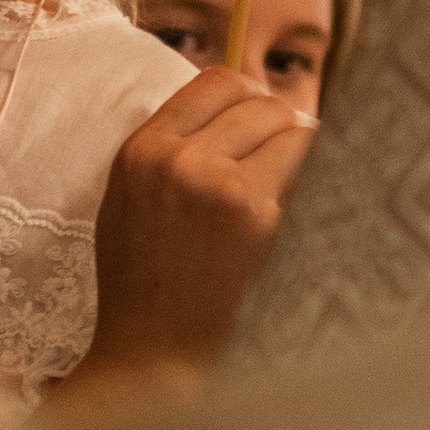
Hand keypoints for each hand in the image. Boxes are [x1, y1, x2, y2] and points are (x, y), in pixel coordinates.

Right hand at [67, 67, 312, 392]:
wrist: (152, 349)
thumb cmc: (144, 281)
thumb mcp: (130, 199)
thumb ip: (170, 149)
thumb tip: (239, 104)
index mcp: (140, 150)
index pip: (213, 79)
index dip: (246, 95)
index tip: (258, 121)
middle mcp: (176, 159)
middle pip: (255, 97)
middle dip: (276, 122)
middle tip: (279, 156)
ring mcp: (216, 183)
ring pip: (285, 124)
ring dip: (293, 148)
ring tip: (279, 184)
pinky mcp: (252, 212)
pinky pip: (299, 165)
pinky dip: (299, 182)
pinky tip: (280, 213)